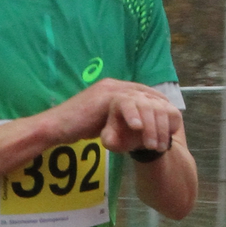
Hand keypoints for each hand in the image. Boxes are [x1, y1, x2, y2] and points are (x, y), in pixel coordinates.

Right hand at [53, 78, 178, 158]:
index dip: (160, 107)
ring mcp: (108, 89)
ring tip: (156, 141)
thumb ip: (115, 120)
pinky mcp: (102, 96)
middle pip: (147, 94)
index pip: (145, 93)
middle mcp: (113, 85)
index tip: (172, 122)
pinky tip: (139, 127)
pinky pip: (124, 102)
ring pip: (139, 99)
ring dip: (151, 120)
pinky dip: (134, 114)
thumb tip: (131, 128)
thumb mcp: (101, 122)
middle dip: (162, 114)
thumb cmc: (74, 127)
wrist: (53, 127)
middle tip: (171, 134)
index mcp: (114, 89)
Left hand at [101, 86, 179, 158]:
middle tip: (150, 146)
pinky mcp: (168, 106)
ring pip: (161, 111)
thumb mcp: (112, 141)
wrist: (139, 137)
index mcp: (120, 101)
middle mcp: (138, 96)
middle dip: (149, 128)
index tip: (137, 127)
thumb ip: (109, 140)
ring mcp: (154, 100)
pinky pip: (172, 114)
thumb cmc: (122, 137)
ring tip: (158, 148)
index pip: (126, 102)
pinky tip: (163, 142)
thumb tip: (111, 140)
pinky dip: (170, 129)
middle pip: (146, 107)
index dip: (132, 113)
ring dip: (161, 131)